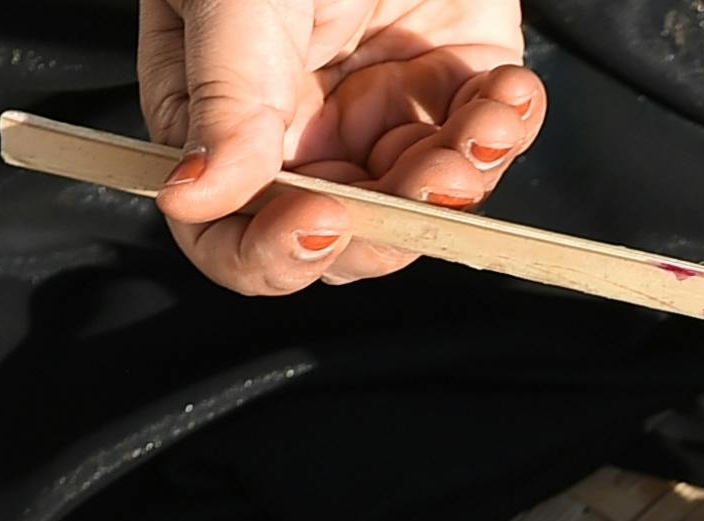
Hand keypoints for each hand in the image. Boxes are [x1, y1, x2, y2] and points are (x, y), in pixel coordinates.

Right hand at [140, 0, 544, 295]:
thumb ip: (221, 95)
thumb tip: (192, 198)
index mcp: (221, 118)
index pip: (229, 231)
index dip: (267, 252)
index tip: (316, 222)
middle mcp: (302, 133)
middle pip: (337, 242)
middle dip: (387, 226)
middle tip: (428, 176)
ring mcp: (383, 114)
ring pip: (420, 206)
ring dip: (460, 181)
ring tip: (484, 121)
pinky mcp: (459, 84)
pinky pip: (486, 144)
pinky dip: (506, 129)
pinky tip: (511, 88)